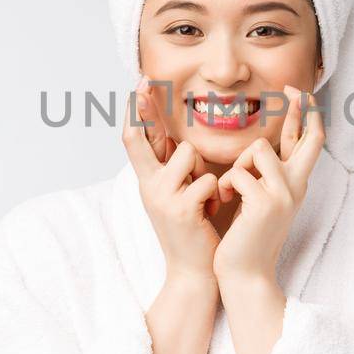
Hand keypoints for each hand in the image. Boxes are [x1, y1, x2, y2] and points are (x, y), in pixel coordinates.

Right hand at [123, 75, 222, 283]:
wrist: (195, 271)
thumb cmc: (194, 228)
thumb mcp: (179, 194)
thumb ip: (176, 167)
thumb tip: (177, 138)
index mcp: (149, 180)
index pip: (136, 137)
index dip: (137, 109)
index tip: (141, 82)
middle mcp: (148, 185)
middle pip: (138, 137)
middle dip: (143, 107)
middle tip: (143, 81)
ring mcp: (161, 197)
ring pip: (188, 153)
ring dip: (204, 169)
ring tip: (206, 196)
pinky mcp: (180, 210)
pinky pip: (207, 179)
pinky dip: (217, 192)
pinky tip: (212, 212)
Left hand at [213, 85, 324, 283]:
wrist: (245, 275)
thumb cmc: (246, 238)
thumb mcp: (259, 200)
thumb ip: (264, 174)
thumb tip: (261, 148)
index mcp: (295, 185)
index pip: (310, 142)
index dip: (308, 115)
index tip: (301, 92)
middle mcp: (297, 187)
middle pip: (309, 137)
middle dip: (302, 108)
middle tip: (294, 88)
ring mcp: (284, 194)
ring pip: (259, 148)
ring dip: (237, 164)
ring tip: (230, 190)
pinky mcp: (265, 203)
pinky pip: (238, 172)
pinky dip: (224, 185)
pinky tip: (223, 203)